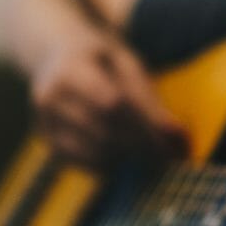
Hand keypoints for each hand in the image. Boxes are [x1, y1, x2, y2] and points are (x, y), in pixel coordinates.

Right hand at [30, 29, 186, 166]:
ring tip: (153, 157)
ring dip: (129, 159)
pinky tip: (128, 159)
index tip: (172, 142)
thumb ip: (151, 100)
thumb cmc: (102, 62)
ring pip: (94, 152)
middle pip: (104, 130)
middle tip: (169, 156)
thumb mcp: (127, 66)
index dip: (145, 126)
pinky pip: (84, 164)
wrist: (57, 58)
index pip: (112, 103)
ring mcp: (45, 123)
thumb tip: (180, 138)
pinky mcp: (50, 144)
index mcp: (71, 67)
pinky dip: (111, 166)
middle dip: (141, 146)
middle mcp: (49, 96)